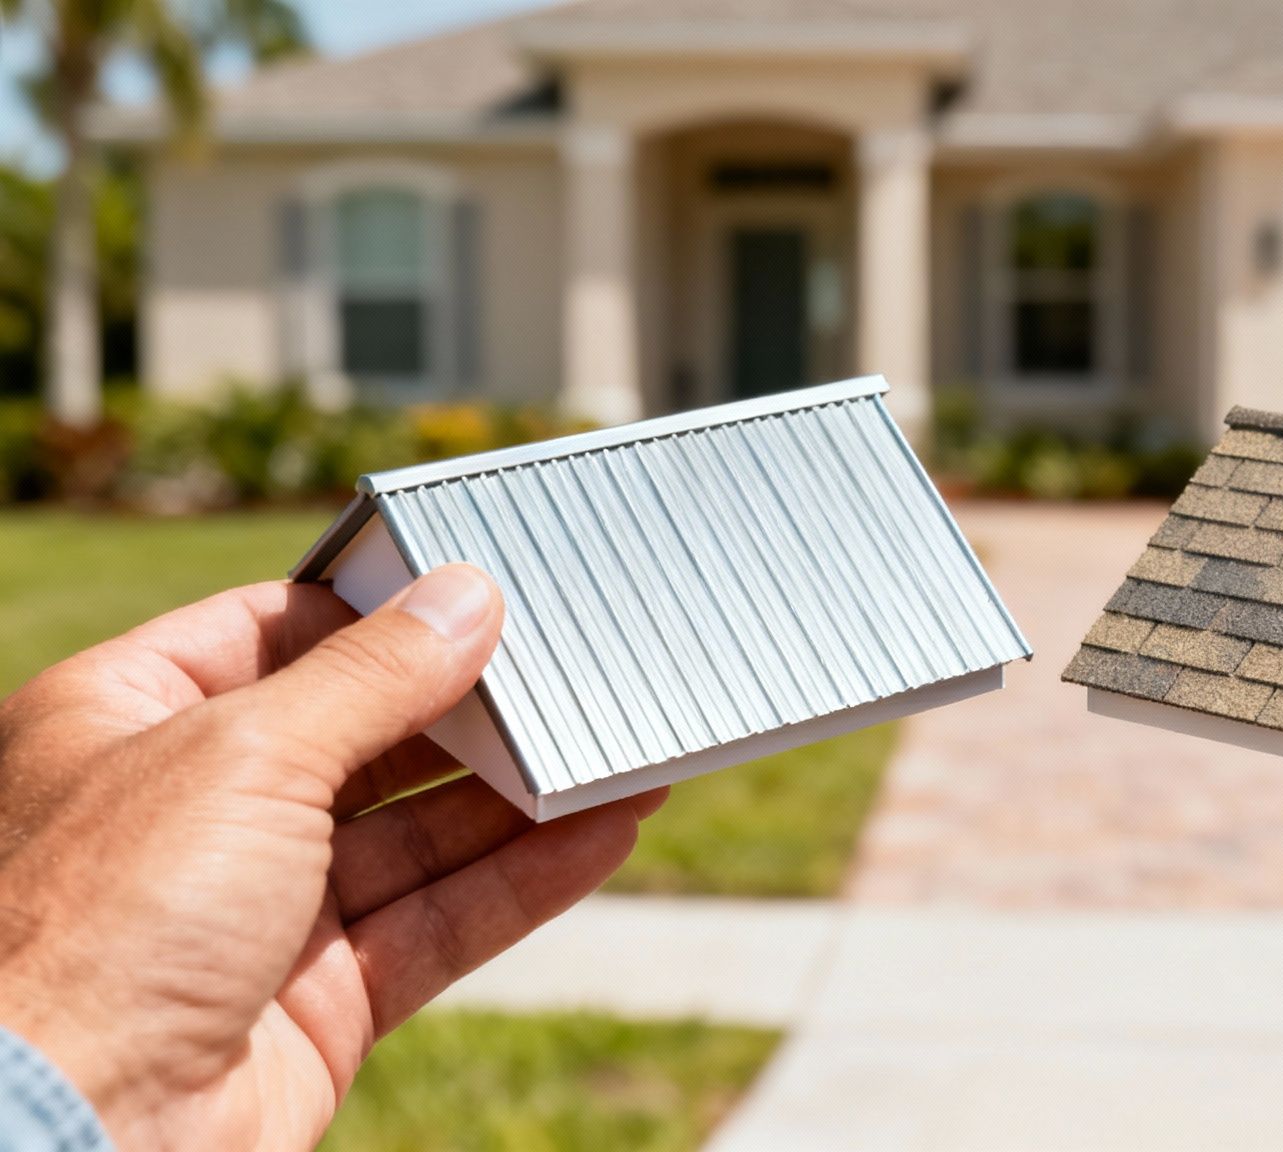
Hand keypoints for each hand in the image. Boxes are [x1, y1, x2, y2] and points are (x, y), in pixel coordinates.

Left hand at [0, 567, 663, 1149]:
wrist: (67, 1138)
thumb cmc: (101, 925)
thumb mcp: (245, 753)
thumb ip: (373, 677)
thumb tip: (467, 596)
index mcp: (123, 720)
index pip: (273, 632)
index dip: (379, 612)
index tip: (480, 590)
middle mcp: (186, 812)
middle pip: (359, 737)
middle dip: (468, 711)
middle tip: (574, 671)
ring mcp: (254, 913)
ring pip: (413, 836)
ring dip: (519, 798)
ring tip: (620, 753)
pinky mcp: (315, 1002)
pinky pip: (437, 923)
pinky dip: (523, 881)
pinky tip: (600, 835)